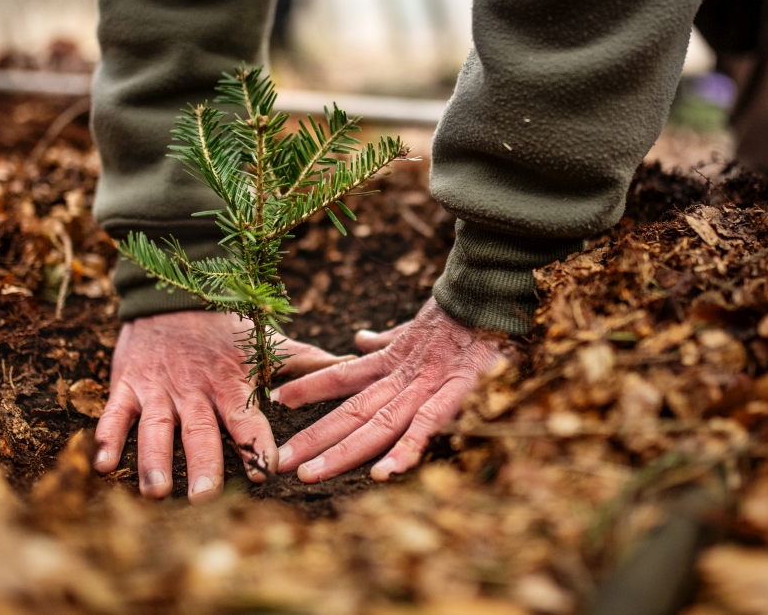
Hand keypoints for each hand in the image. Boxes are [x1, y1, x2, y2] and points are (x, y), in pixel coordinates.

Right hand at [93, 310, 349, 501]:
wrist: (172, 291)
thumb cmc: (226, 328)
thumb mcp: (265, 341)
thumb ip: (304, 361)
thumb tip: (348, 366)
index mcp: (231, 382)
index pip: (247, 419)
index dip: (256, 444)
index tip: (267, 472)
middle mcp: (194, 389)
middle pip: (199, 431)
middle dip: (203, 463)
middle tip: (205, 498)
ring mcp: (158, 387)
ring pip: (155, 427)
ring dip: (154, 460)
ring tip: (157, 492)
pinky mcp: (128, 383)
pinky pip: (115, 412)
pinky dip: (109, 437)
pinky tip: (103, 465)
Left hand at [273, 298, 501, 482]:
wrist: (491, 293)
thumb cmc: (460, 314)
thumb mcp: (416, 326)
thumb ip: (387, 338)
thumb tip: (360, 339)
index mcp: (393, 361)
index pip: (342, 375)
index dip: (309, 387)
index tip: (276, 399)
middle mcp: (402, 377)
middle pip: (350, 411)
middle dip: (314, 437)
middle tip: (279, 462)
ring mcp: (426, 386)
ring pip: (377, 424)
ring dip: (342, 452)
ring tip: (309, 473)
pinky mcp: (456, 392)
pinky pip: (427, 426)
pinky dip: (405, 450)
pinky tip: (382, 474)